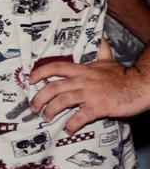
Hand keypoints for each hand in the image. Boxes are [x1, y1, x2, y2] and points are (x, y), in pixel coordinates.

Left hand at [30, 41, 149, 132]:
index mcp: (82, 70)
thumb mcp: (109, 60)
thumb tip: (101, 39)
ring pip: (62, 101)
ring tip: (46, 118)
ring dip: (50, 111)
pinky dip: (72, 124)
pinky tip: (68, 129)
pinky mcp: (99, 107)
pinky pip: (80, 116)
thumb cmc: (123, 75)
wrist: (140, 86)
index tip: (29, 80)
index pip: (54, 67)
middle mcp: (82, 80)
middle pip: (52, 87)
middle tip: (33, 107)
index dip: (39, 73)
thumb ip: (101, 51)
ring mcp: (90, 94)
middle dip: (39, 98)